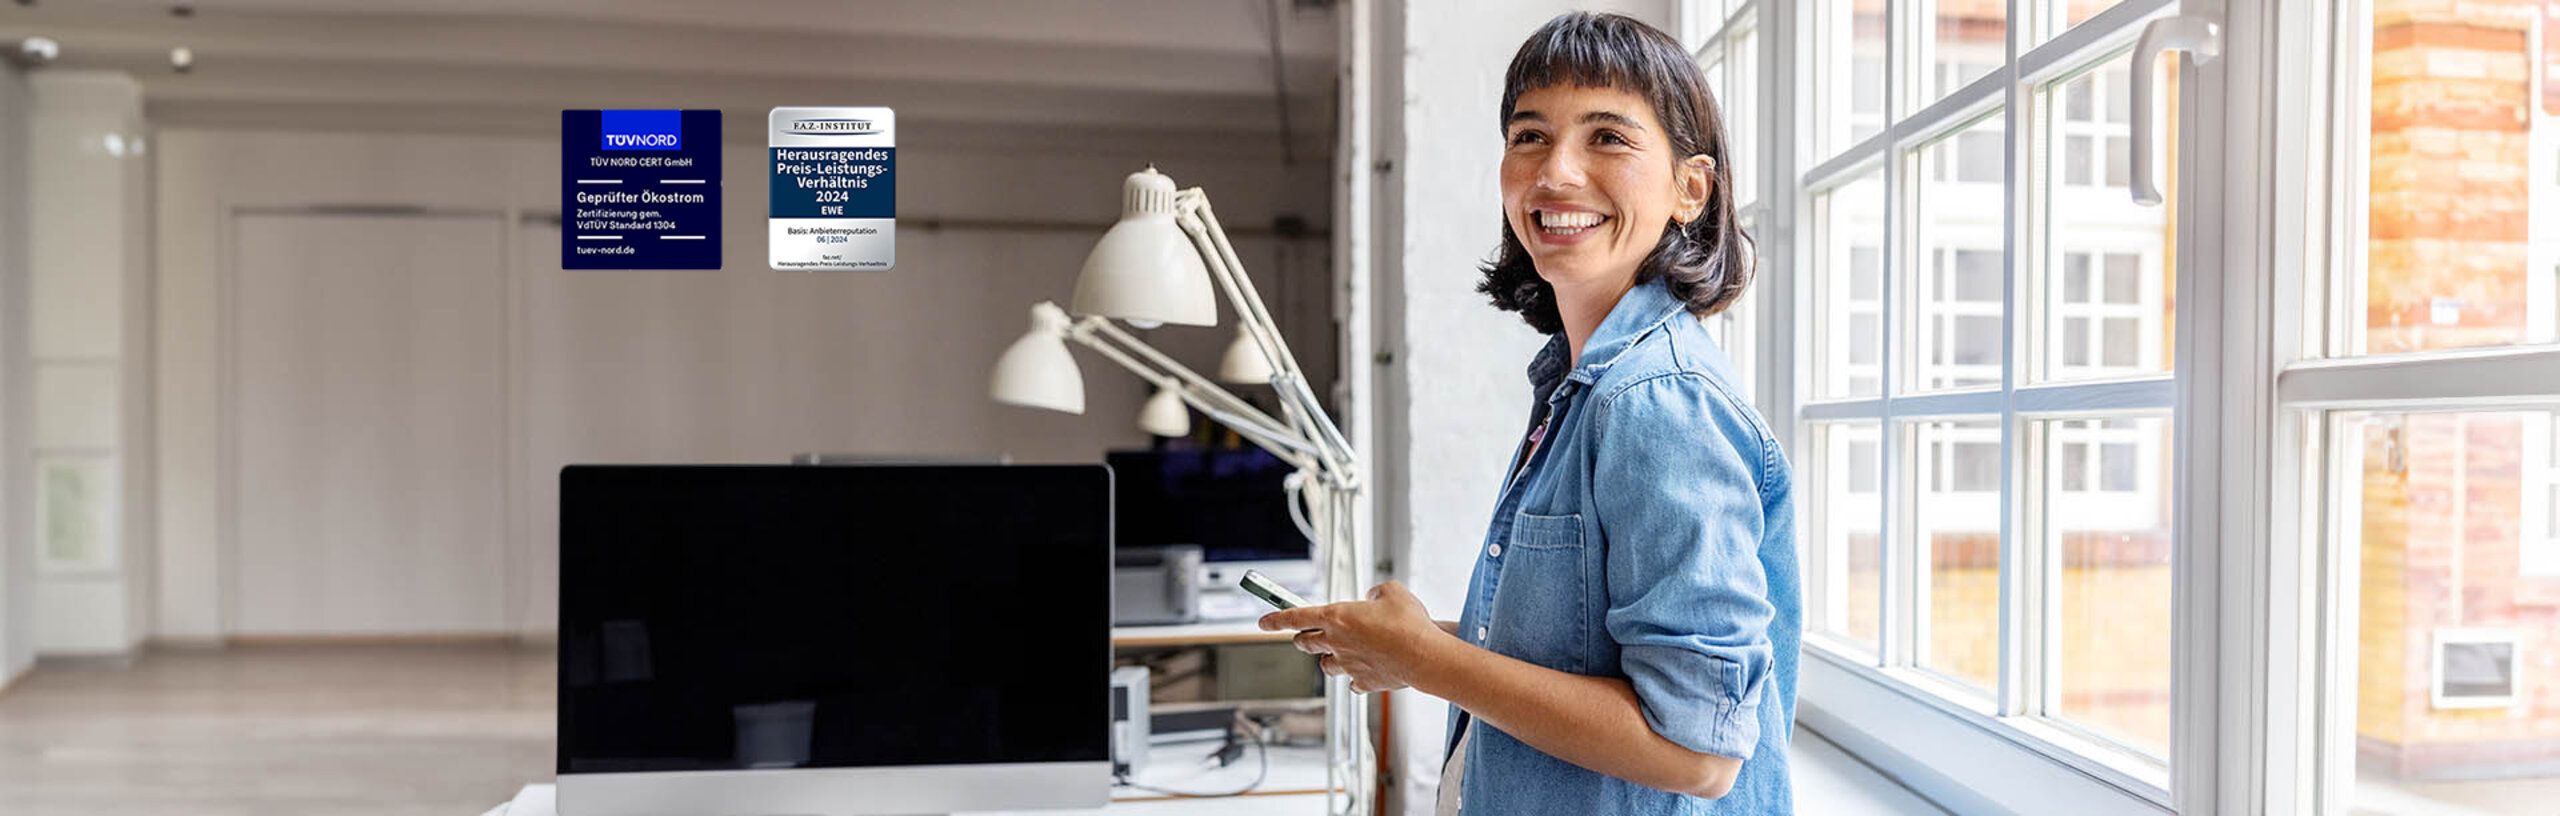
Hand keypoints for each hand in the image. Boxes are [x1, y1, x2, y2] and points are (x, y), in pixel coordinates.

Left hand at [1256, 581, 1449, 693]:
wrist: (1423, 656)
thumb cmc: (1408, 622)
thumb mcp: (1392, 592)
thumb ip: (1377, 592)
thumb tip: (1373, 598)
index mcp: (1337, 617)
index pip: (1295, 617)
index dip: (1276, 619)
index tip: (1263, 622)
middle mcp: (1336, 642)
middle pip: (1306, 643)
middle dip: (1303, 638)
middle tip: (1307, 635)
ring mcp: (1348, 665)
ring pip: (1325, 665)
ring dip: (1328, 658)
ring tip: (1341, 652)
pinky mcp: (1363, 682)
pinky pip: (1352, 682)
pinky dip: (1355, 677)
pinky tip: (1365, 671)